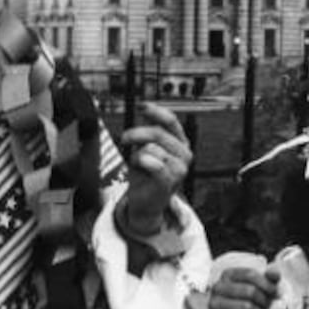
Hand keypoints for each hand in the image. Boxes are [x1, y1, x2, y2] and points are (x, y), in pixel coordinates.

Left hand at [120, 104, 191, 233]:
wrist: (145, 201)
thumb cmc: (146, 174)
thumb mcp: (146, 147)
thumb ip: (148, 131)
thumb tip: (143, 108)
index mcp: (180, 142)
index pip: (171, 120)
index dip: (156, 111)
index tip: (141, 106)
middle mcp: (184, 153)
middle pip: (157, 132)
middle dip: (136, 134)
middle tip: (125, 138)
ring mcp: (179, 168)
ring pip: (151, 148)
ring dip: (138, 155)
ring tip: (140, 165)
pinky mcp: (169, 181)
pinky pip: (152, 163)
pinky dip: (142, 163)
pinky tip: (142, 168)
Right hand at [207, 266, 280, 308]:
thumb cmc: (254, 303)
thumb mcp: (265, 289)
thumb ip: (271, 278)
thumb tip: (274, 273)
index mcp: (228, 275)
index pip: (250, 274)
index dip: (267, 284)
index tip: (274, 292)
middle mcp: (218, 287)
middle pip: (249, 290)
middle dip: (262, 300)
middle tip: (263, 306)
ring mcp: (213, 304)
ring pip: (245, 307)